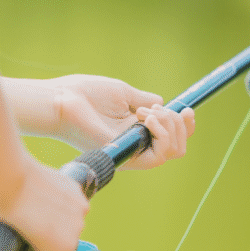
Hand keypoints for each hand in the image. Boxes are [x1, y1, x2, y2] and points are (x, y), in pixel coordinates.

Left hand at [0, 154, 90, 250]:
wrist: (7, 174)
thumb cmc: (3, 205)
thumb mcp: (2, 237)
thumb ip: (14, 246)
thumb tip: (11, 244)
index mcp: (60, 249)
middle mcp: (75, 231)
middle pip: (55, 245)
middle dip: (37, 244)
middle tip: (18, 239)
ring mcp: (78, 208)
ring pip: (64, 224)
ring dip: (49, 225)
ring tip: (31, 219)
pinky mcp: (75, 189)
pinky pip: (66, 205)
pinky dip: (55, 207)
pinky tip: (39, 204)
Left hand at [42, 75, 194, 168]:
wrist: (62, 100)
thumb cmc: (86, 94)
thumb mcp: (124, 94)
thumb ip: (146, 100)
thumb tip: (164, 103)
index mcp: (136, 131)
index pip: (172, 139)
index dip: (186, 126)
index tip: (187, 108)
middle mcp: (136, 146)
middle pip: (178, 148)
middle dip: (180, 124)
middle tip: (156, 109)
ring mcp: (132, 154)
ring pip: (173, 152)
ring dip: (171, 127)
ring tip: (149, 112)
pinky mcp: (126, 157)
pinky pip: (159, 155)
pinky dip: (161, 133)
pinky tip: (146, 117)